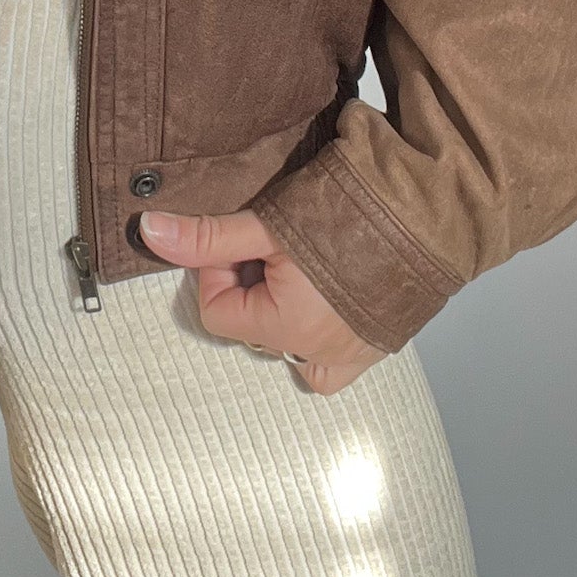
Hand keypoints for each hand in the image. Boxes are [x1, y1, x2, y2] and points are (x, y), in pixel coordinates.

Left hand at [137, 208, 385, 394]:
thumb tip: (148, 231)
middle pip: (251, 326)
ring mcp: (349, 355)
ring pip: (287, 346)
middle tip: (273, 247)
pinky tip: (322, 302)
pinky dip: (316, 340)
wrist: (427, 211)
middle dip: (250, 286)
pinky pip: (329, 365)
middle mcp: (317, 352)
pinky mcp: (375, 347)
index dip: (218, 270)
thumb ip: (206, 237)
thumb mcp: (266, 224)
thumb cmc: (349, 214)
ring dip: (280, 312)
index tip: (241, 240)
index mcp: (286, 326)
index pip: (217, 310)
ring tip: (297, 270)